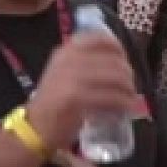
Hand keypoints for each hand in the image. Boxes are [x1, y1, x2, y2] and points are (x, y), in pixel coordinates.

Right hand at [25, 35, 141, 151]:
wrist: (36, 126)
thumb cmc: (55, 101)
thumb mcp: (66, 73)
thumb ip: (87, 63)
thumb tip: (120, 62)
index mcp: (67, 51)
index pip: (101, 39)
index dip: (119, 50)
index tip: (125, 63)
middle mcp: (69, 59)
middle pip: (115, 61)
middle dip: (128, 76)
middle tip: (130, 89)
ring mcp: (72, 77)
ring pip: (117, 78)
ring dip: (129, 90)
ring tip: (129, 100)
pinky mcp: (77, 97)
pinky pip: (112, 97)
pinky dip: (124, 103)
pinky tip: (125, 109)